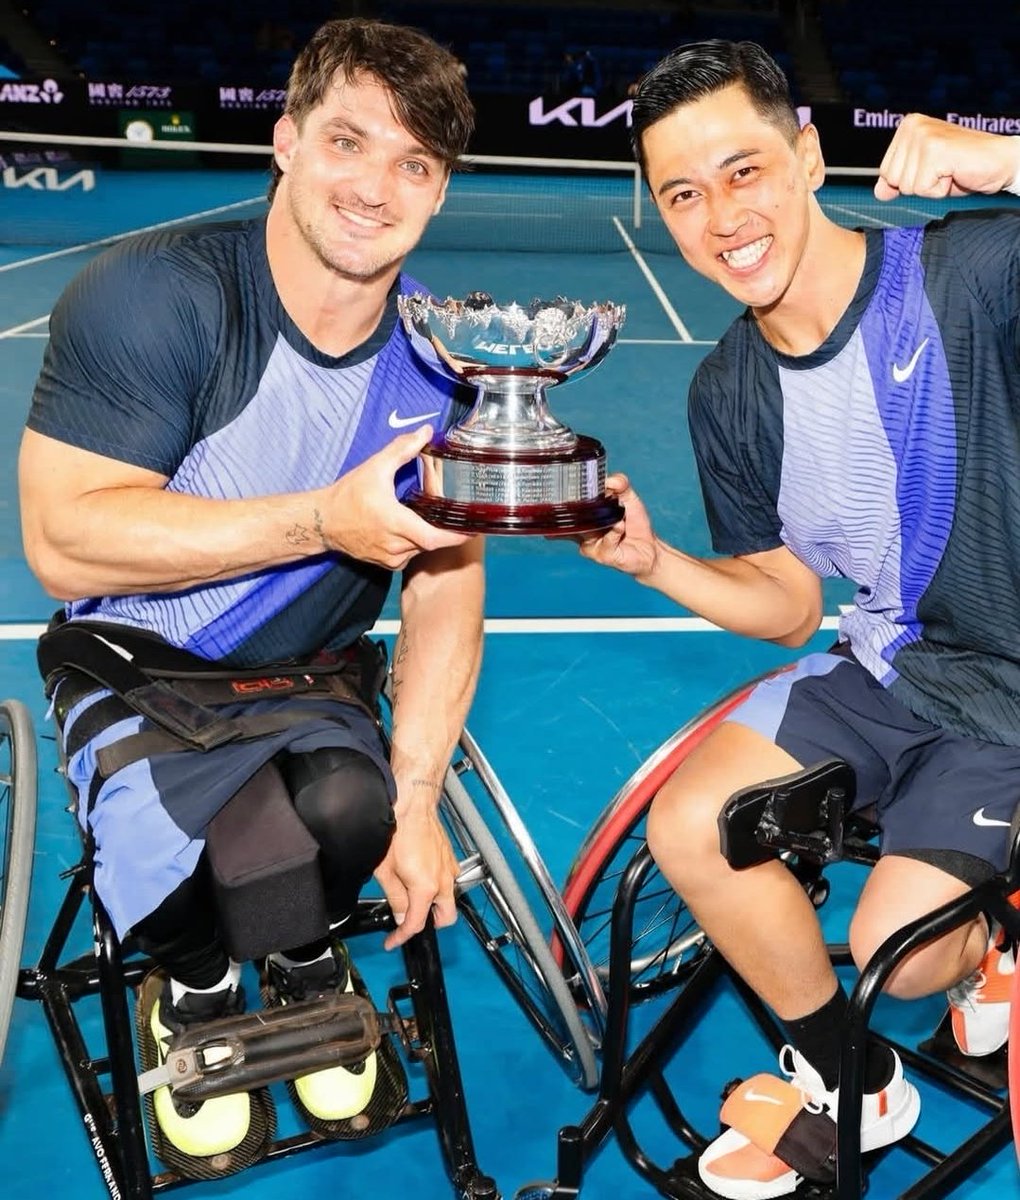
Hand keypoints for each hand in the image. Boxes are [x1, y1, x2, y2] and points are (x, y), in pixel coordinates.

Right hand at [319, 426, 472, 569]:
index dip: (455, 536)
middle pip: (431, 540)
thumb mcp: (375, 467)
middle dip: (441, 527)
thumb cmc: (348, 496)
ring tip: (426, 516)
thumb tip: (426, 432)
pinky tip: (410, 527)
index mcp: (395, 523)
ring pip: (422, 548)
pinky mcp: (387, 563)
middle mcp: (395, 545)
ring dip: (427, 534)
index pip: (433, 538)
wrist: (324, 521)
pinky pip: (411, 554)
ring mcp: (391, 557)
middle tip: (449, 512)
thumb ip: (402, 448)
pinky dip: (415, 542)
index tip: (472, 530)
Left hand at [373, 799, 458, 949]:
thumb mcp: (385, 870)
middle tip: (408, 922)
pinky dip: (439, 886)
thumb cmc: (397, 830)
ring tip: (413, 896)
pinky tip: (422, 877)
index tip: (392, 941)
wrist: (412, 803)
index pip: (416, 924)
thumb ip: (395, 897)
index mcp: (425, 888)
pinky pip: (449, 880)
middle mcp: (443, 881)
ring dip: (435, 904)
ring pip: (449, 899)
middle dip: (429, 924)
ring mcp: (449, 868)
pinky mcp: (451, 858)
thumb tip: (400, 914)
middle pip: (446, 918)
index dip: (401, 937)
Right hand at [577, 473, 659, 577]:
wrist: (649, 546)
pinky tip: (621, 527)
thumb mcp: (628, 497)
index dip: (568, 499)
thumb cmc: (634, 523)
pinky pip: (605, 542)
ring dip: (605, 520)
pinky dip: (615, 532)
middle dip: (584, 508)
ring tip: (619, 517)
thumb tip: (610, 480)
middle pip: (573, 519)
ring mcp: (590, 545)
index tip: (571, 490)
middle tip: (595, 501)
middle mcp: (582, 532)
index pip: (569, 507)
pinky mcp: (602, 555)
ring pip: (589, 530)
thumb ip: (620, 484)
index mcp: (584, 517)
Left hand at [875, 114, 1019, 199]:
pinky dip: (940, 190)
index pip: (886, 172)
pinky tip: (954, 172)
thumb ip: (899, 181)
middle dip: (919, 184)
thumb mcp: (924, 175)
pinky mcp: (935, 151)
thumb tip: (878, 192)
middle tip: (944, 169)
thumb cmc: (963, 167)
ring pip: (907, 187)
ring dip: (930, 187)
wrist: (1000, 162)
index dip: (910, 179)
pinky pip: (922, 190)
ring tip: (950, 170)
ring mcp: (923, 136)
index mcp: (908, 126)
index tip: (933, 168)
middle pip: (893, 180)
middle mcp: (913, 126)